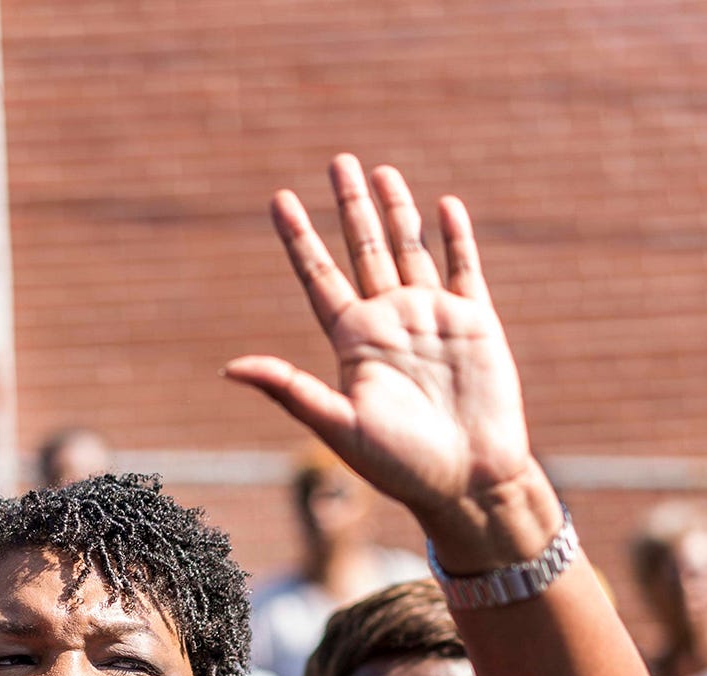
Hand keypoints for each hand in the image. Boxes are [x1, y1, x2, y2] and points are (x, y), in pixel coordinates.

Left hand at [225, 157, 546, 560]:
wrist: (469, 483)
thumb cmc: (401, 467)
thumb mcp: (339, 427)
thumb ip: (291, 390)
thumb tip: (230, 368)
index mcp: (353, 343)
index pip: (318, 276)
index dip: (299, 237)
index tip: (280, 198)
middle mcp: (389, 322)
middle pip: (363, 250)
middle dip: (349, 206)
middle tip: (336, 160)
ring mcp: (433, 319)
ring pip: (410, 250)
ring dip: (397, 211)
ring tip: (381, 171)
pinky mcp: (476, 323)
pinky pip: (464, 269)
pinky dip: (455, 236)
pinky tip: (444, 205)